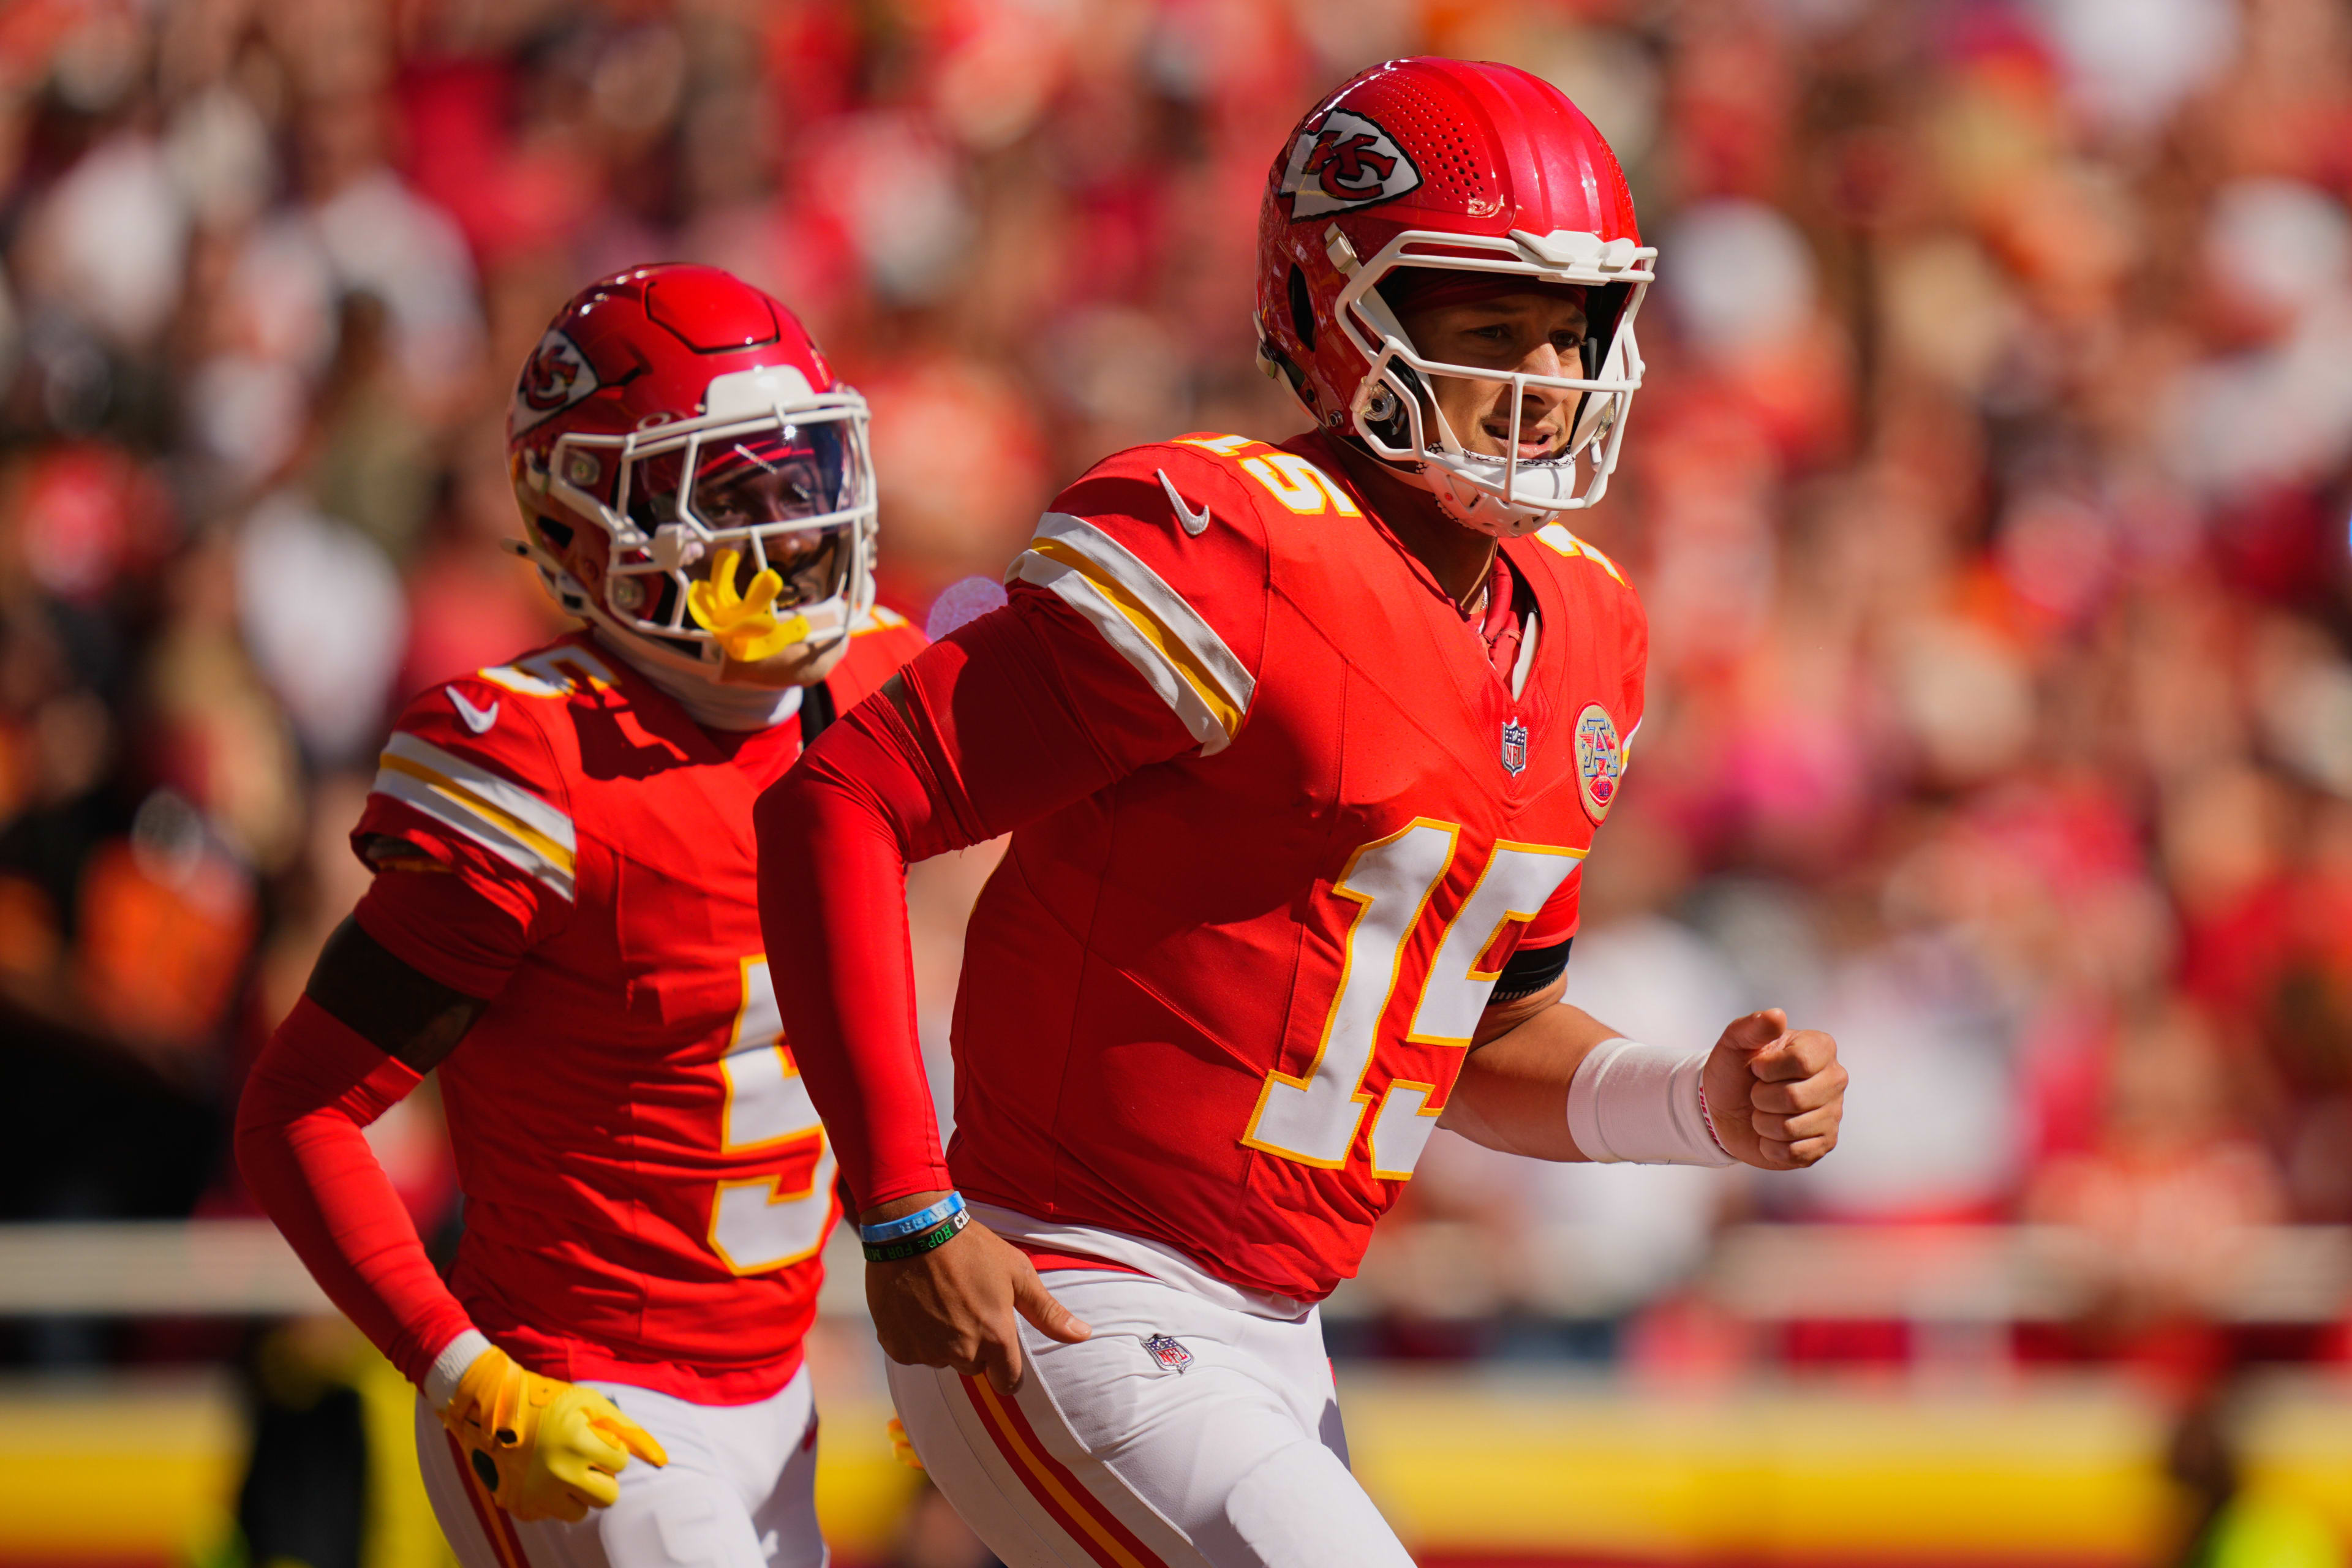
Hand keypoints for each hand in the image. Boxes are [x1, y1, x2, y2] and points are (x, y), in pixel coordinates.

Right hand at [439, 1346, 666, 1521]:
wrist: (491, 1406)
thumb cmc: (547, 1400)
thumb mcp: (590, 1404)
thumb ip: (627, 1431)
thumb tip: (663, 1459)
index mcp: (576, 1444)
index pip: (619, 1464)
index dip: (609, 1449)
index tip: (592, 1437)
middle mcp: (557, 1475)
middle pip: (606, 1498)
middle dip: (601, 1478)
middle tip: (582, 1458)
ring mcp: (536, 1495)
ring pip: (579, 1512)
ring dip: (577, 1492)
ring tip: (562, 1467)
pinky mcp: (520, 1507)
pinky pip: (551, 1515)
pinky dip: (551, 1499)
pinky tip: (540, 1475)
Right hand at [863, 1199, 1090, 1392]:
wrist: (914, 1230)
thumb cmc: (972, 1247)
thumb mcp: (1018, 1273)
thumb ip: (1048, 1312)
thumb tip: (1083, 1336)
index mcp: (995, 1339)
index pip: (1008, 1383)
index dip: (1007, 1366)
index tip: (999, 1343)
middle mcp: (961, 1353)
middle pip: (974, 1367)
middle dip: (974, 1345)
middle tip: (967, 1304)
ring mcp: (926, 1351)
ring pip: (942, 1358)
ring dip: (943, 1339)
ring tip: (940, 1299)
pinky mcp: (897, 1347)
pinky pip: (912, 1352)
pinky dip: (915, 1335)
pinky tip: (916, 1304)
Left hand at [1700, 1008, 1845, 1170]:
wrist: (1724, 1110)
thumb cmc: (1734, 1071)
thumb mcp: (1734, 1043)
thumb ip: (1752, 1026)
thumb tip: (1777, 1015)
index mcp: (1820, 1047)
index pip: (1802, 1062)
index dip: (1768, 1069)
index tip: (1756, 1068)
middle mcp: (1834, 1079)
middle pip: (1796, 1098)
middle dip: (1761, 1098)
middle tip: (1756, 1093)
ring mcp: (1833, 1114)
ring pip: (1791, 1128)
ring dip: (1762, 1122)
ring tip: (1761, 1112)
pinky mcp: (1823, 1144)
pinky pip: (1794, 1153)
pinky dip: (1769, 1146)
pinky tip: (1769, 1134)